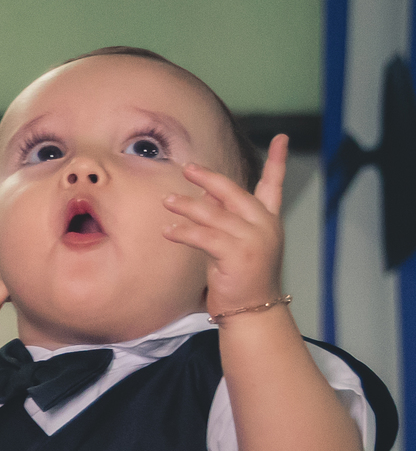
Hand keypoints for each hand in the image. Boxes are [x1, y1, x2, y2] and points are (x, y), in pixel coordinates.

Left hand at [162, 132, 286, 319]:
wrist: (253, 313)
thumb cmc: (241, 281)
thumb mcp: (236, 244)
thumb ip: (225, 219)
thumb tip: (202, 194)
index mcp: (269, 221)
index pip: (275, 185)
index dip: (278, 161)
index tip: (283, 137)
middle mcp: (265, 226)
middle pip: (234, 193)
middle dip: (209, 178)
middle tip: (187, 168)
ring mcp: (253, 239)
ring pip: (215, 214)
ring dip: (188, 206)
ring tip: (167, 201)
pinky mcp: (237, 254)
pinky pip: (205, 236)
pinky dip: (184, 231)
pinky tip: (169, 230)